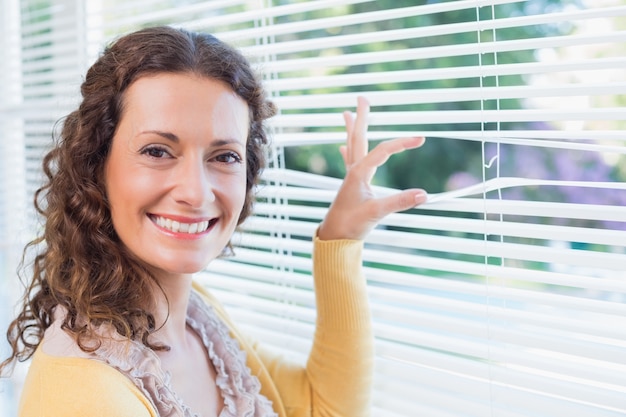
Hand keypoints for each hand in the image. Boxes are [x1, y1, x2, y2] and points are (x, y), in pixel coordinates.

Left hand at [317, 97, 426, 240]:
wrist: (334, 238)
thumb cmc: (350, 225)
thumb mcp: (377, 213)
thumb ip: (400, 202)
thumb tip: (425, 194)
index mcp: (359, 173)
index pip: (384, 150)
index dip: (402, 143)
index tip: (421, 139)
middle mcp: (353, 171)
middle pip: (358, 137)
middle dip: (361, 117)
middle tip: (361, 98)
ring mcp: (351, 177)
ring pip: (352, 146)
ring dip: (352, 129)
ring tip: (346, 113)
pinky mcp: (351, 185)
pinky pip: (350, 161)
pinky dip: (348, 149)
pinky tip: (342, 145)